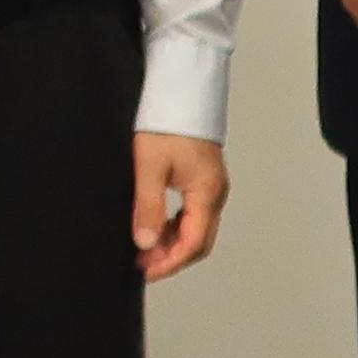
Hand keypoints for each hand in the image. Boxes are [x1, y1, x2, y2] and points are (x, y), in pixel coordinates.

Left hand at [133, 133, 228, 281]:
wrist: (181, 87)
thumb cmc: (168, 120)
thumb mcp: (150, 166)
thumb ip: (149, 207)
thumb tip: (145, 243)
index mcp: (207, 193)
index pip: (192, 243)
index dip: (168, 263)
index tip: (144, 270)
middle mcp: (215, 192)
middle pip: (199, 241)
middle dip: (172, 257)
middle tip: (142, 263)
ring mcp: (212, 185)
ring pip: (197, 227)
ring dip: (173, 242)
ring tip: (144, 247)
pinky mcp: (203, 176)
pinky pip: (194, 212)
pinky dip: (176, 226)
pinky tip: (156, 225)